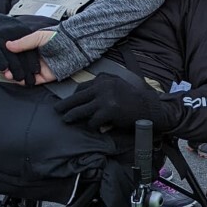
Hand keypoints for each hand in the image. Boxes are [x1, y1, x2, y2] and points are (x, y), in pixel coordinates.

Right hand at [4, 29, 57, 84]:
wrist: (74, 46)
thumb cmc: (57, 37)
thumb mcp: (37, 37)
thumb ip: (23, 42)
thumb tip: (8, 45)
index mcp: (32, 47)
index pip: (18, 54)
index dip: (9, 57)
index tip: (1, 58)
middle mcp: (34, 58)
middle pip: (20, 65)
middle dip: (11, 68)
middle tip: (3, 69)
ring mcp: (40, 68)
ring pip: (25, 74)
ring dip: (16, 76)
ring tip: (7, 75)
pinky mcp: (45, 76)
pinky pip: (33, 81)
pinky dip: (25, 82)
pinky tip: (17, 80)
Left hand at [55, 71, 172, 132]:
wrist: (150, 107)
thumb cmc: (133, 99)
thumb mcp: (117, 85)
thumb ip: (102, 86)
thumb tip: (84, 96)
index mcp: (104, 78)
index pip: (82, 87)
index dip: (73, 96)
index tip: (69, 102)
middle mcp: (103, 85)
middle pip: (78, 96)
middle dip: (65, 104)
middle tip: (56, 110)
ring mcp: (105, 97)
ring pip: (81, 109)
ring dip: (72, 116)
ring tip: (66, 120)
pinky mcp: (108, 110)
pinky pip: (93, 120)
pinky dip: (92, 125)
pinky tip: (94, 128)